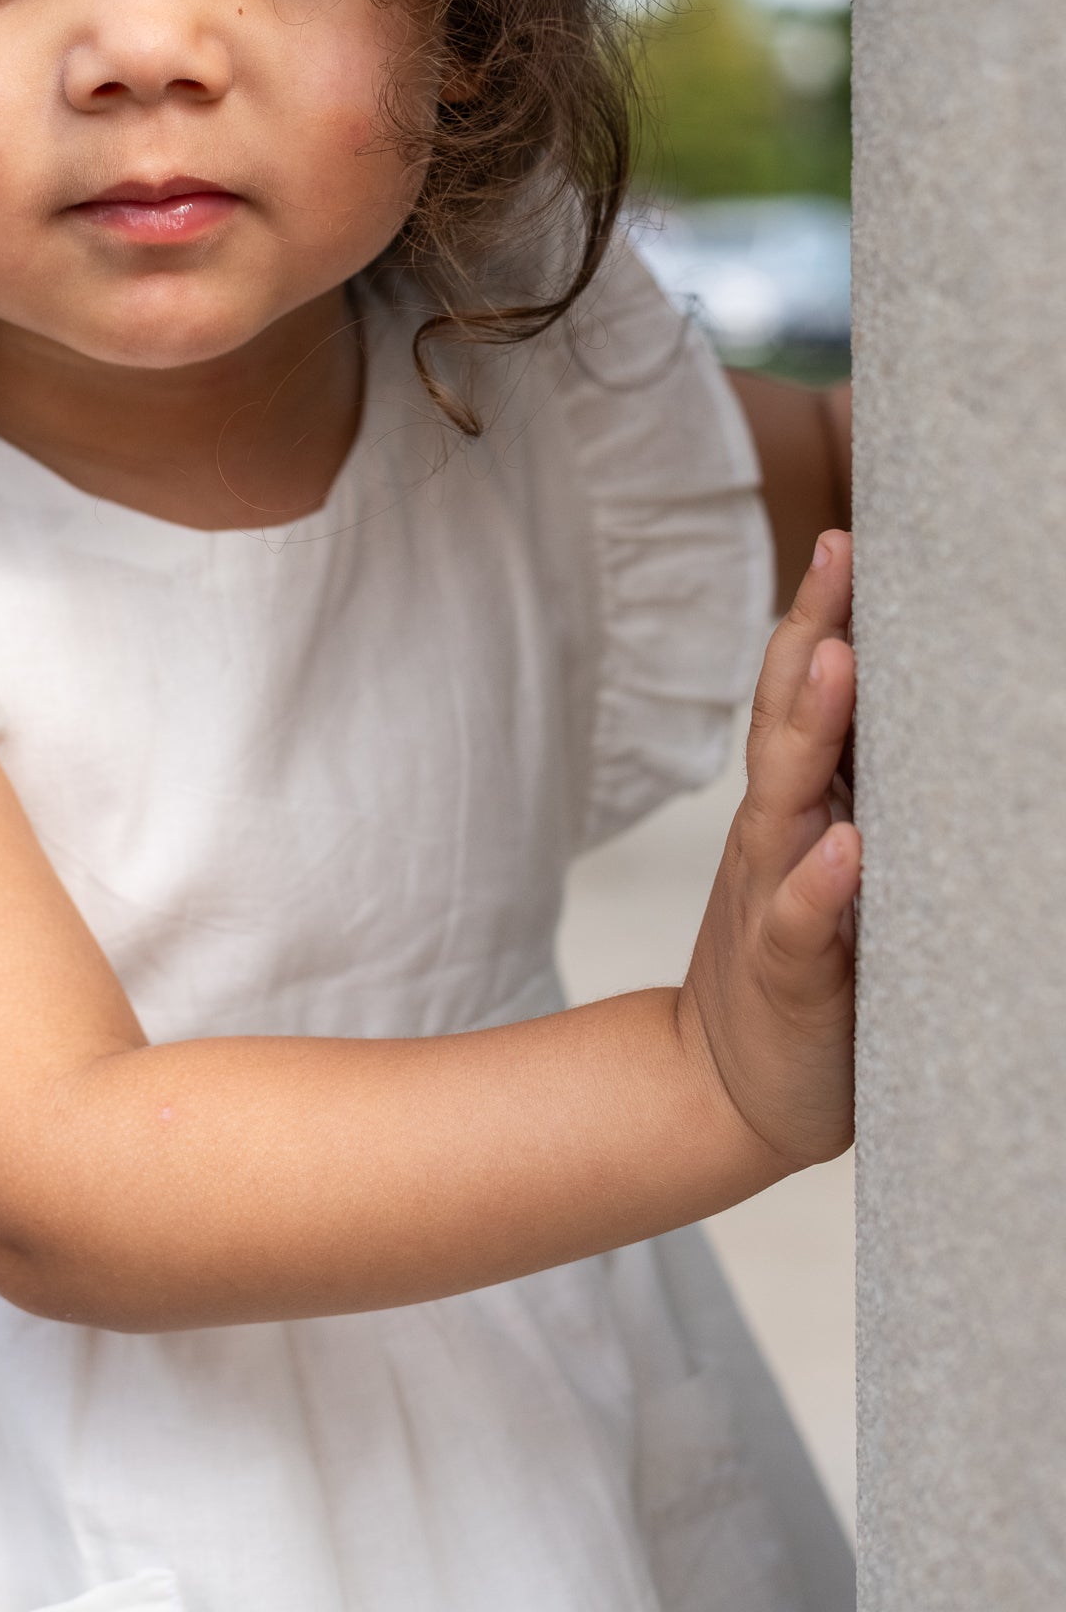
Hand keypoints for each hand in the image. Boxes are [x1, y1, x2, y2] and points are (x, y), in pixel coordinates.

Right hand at [677, 530, 858, 1171]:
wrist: (722, 1087)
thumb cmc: (799, 965)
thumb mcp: (828, 860)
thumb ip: (851, 788)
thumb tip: (905, 697)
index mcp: (794, 805)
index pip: (799, 693)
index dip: (821, 615)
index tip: (848, 540)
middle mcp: (776, 836)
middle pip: (786, 719)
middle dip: (813, 635)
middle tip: (839, 556)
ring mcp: (774, 899)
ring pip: (787, 801)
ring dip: (811, 729)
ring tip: (840, 663)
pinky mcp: (788, 973)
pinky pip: (801, 923)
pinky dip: (818, 884)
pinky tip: (843, 849)